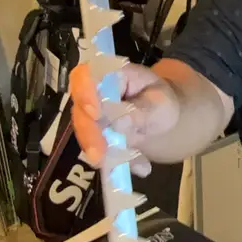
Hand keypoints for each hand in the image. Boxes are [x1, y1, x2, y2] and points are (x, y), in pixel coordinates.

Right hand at [69, 62, 180, 176]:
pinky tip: (141, 167)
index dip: (85, 93)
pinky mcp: (94, 136)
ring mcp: (89, 115)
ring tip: (136, 164)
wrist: (160, 114)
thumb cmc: (160, 100)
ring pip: (86, 136)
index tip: (95, 114)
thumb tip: (118, 123)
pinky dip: (118, 162)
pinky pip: (99, 151)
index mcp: (109, 74)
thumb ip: (141, 111)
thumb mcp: (160, 103)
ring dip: (106, 154)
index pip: (86, 76)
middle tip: (101, 157)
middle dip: (92, 136)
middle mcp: (92, 93)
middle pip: (81, 112)